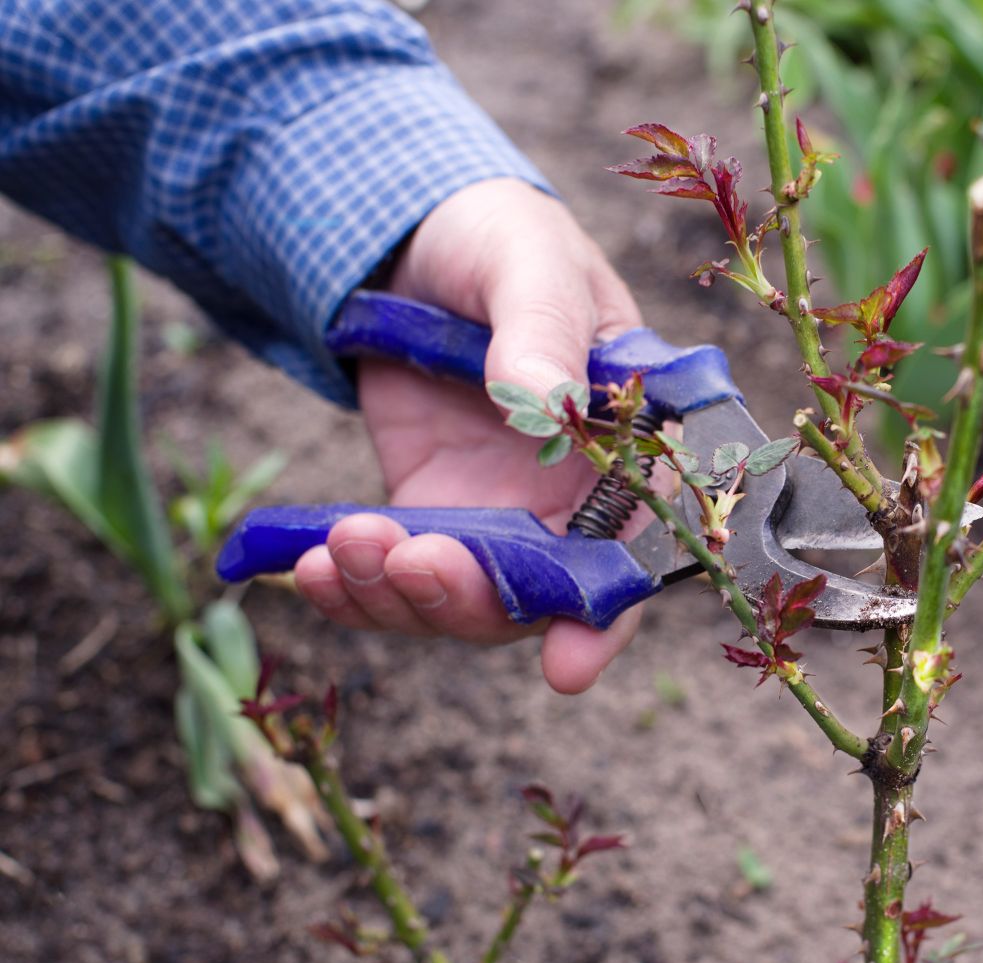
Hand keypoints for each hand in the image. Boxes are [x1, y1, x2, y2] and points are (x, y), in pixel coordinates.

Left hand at [292, 178, 643, 693]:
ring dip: (398, 596)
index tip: (567, 666)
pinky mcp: (425, 512)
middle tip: (412, 561)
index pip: (634, 547)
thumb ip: (542, 331)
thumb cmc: (503, 241)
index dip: (607, 615)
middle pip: (537, 596)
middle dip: (472, 598)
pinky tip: (308, 564)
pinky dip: (352, 588)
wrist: (416, 237)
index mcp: (626, 447)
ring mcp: (496, 514)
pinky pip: (394, 577)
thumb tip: (542, 404)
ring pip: (460, 602)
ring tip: (341, 545)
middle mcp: (570, 499)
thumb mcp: (530, 264)